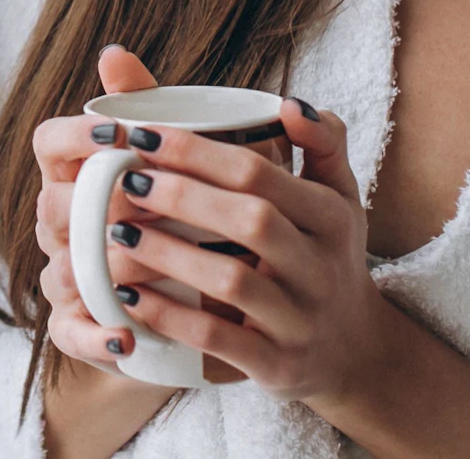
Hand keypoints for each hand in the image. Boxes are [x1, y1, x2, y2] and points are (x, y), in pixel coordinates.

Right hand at [31, 45, 171, 371]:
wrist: (213, 293)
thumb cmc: (198, 209)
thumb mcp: (186, 158)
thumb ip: (150, 108)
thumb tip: (113, 52)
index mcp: (78, 173)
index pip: (48, 143)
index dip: (75, 136)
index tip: (121, 134)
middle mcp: (61, 223)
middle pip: (52, 206)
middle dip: (99, 203)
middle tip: (150, 199)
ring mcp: (66, 276)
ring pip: (63, 269)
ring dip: (107, 267)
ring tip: (156, 267)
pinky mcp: (79, 327)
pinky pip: (70, 335)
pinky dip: (95, 338)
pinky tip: (128, 338)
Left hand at [101, 97, 391, 402]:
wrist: (353, 349)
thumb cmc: (326, 253)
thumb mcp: (338, 196)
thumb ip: (319, 142)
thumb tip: (289, 102)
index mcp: (332, 216)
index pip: (261, 174)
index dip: (198, 151)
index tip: (141, 134)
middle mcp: (323, 267)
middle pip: (252, 222)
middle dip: (183, 196)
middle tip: (124, 179)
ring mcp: (301, 320)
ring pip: (233, 283)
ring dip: (170, 254)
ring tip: (116, 232)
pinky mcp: (277, 366)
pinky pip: (219, 341)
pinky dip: (171, 317)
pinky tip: (128, 296)